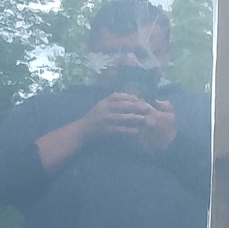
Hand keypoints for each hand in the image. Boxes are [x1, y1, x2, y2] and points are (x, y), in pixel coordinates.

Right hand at [36, 93, 177, 172]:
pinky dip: (128, 130)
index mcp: (103, 101)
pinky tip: (136, 131)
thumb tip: (128, 98)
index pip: (119, 95)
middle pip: (123, 105)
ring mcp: (104, 119)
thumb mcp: (101, 106)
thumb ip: (112, 102)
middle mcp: (104, 108)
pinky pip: (119, 129)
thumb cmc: (94, 118)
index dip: (131, 97)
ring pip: (122, 117)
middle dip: (136, 106)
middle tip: (147, 107)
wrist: (81, 131)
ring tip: (144, 119)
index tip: (141, 98)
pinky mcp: (105, 129)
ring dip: (134, 117)